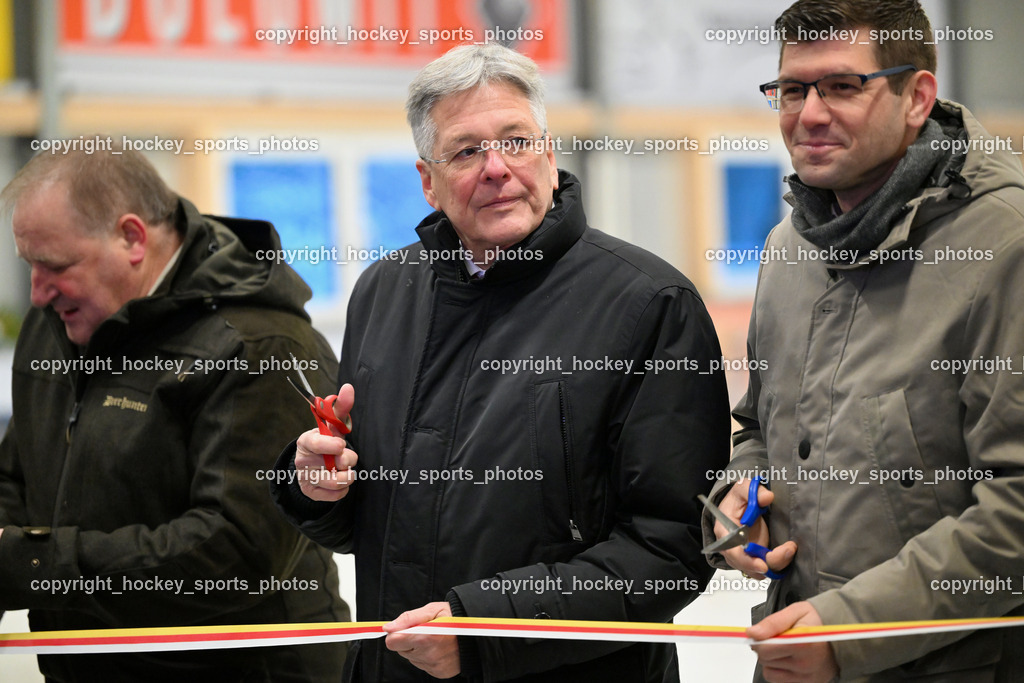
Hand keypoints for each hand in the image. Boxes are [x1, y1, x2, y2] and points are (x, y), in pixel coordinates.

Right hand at [295, 384, 357, 501]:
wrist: (314, 463)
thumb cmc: (326, 440)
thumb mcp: (332, 423)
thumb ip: (341, 407)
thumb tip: (348, 388)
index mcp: (306, 440)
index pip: (315, 443)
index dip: (329, 445)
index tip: (342, 444)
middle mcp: (303, 460)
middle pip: (333, 464)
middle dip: (347, 460)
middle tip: (344, 455)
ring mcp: (306, 478)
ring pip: (336, 482)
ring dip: (348, 475)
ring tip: (346, 469)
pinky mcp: (312, 493)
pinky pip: (336, 495)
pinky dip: (344, 489)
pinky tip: (340, 478)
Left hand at [384, 602, 459, 678]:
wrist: (479, 634)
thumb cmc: (456, 617)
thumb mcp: (433, 609)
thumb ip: (408, 618)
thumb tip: (388, 627)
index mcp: (425, 637)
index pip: (392, 642)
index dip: (397, 633)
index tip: (406, 628)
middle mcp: (429, 655)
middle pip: (401, 650)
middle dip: (409, 640)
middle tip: (426, 630)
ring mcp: (434, 666)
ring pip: (412, 658)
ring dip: (418, 648)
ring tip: (435, 638)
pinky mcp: (439, 672)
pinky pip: (423, 665)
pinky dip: (427, 656)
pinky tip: (439, 648)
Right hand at [713, 478, 796, 578]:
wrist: (737, 507)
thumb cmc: (736, 500)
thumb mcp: (742, 490)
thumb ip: (752, 492)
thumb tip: (767, 497)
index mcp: (725, 533)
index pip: (733, 553)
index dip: (748, 562)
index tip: (763, 564)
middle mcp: (732, 550)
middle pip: (749, 566)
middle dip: (771, 561)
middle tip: (789, 549)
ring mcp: (743, 557)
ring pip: (760, 570)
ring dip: (777, 562)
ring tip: (790, 547)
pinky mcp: (754, 559)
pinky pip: (766, 568)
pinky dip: (777, 563)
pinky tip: (786, 551)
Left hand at [749, 602, 837, 682]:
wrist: (843, 636)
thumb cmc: (819, 621)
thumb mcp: (796, 612)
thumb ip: (773, 623)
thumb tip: (752, 633)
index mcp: (803, 643)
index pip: (764, 650)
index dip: (759, 640)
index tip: (763, 633)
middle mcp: (806, 664)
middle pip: (765, 661)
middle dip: (766, 648)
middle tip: (778, 638)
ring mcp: (807, 677)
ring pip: (770, 673)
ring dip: (772, 661)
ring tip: (785, 649)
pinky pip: (781, 680)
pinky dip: (780, 670)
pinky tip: (789, 659)